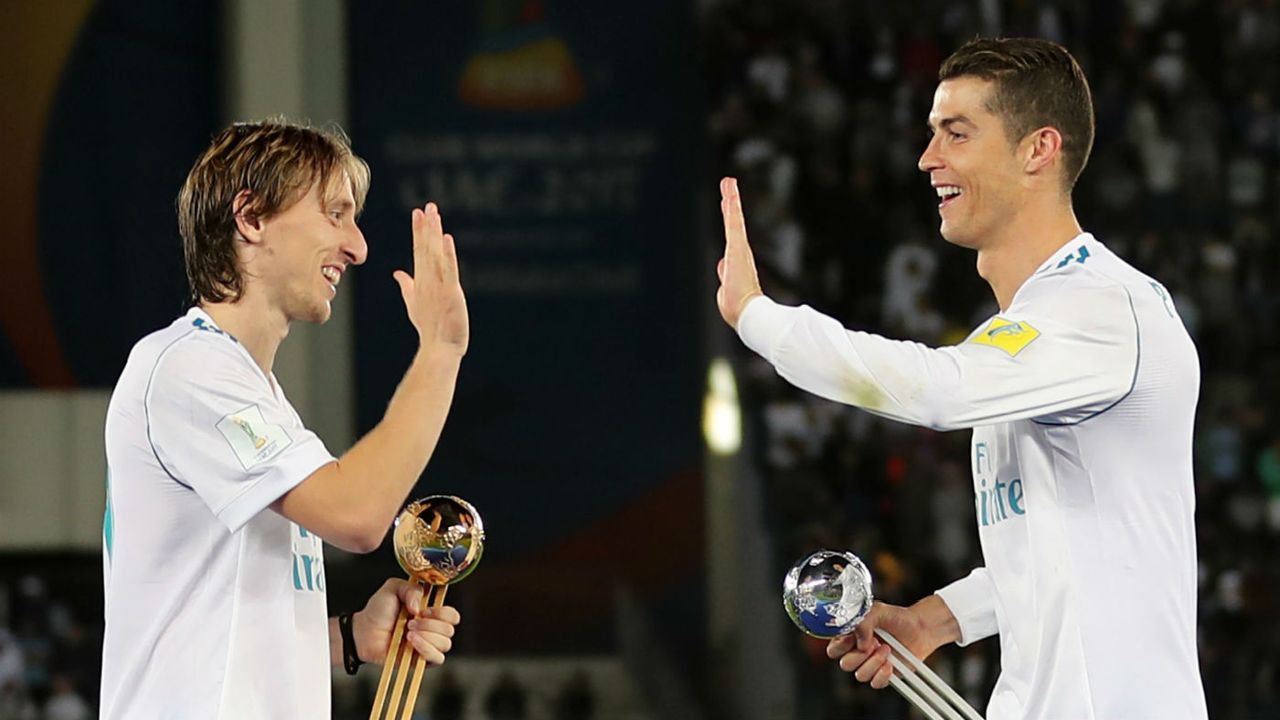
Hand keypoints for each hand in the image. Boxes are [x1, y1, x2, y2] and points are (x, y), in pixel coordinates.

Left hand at [354, 578, 460, 666]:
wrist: (363, 632)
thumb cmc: (378, 611)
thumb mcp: (393, 588)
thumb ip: (411, 588)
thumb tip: (420, 607)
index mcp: (430, 613)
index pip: (452, 615)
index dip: (442, 612)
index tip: (424, 610)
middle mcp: (432, 630)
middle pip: (450, 630)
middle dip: (430, 625)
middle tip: (411, 622)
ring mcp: (427, 646)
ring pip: (445, 644)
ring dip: (427, 637)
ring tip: (408, 633)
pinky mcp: (421, 661)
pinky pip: (436, 659)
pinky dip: (426, 649)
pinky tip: (411, 643)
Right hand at [393, 203, 468, 355]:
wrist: (439, 348)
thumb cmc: (429, 327)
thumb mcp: (414, 303)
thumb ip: (407, 285)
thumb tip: (398, 273)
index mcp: (420, 281)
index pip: (418, 251)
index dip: (418, 232)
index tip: (418, 213)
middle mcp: (427, 281)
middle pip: (424, 249)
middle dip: (426, 227)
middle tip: (427, 206)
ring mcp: (438, 287)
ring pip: (435, 255)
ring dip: (434, 234)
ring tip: (434, 214)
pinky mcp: (450, 294)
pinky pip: (448, 271)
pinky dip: (447, 254)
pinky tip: (446, 238)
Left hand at [716, 177, 762, 328]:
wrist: (746, 312)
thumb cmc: (739, 306)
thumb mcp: (727, 288)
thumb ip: (725, 275)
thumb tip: (722, 264)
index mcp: (737, 259)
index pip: (732, 234)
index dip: (731, 219)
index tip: (728, 204)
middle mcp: (739, 251)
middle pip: (733, 221)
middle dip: (730, 202)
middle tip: (728, 183)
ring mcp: (739, 248)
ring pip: (733, 218)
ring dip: (730, 198)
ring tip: (727, 182)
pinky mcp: (738, 246)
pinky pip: (734, 221)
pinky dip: (732, 205)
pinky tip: (729, 190)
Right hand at [826, 597, 956, 688]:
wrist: (920, 628)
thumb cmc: (897, 618)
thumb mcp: (877, 611)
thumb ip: (863, 622)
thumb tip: (860, 640)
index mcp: (850, 637)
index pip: (833, 649)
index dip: (842, 646)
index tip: (854, 637)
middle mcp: (858, 652)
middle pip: (845, 665)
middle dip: (860, 655)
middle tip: (874, 643)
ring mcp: (870, 665)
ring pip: (860, 675)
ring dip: (874, 663)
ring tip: (887, 649)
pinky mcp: (883, 676)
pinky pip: (875, 683)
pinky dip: (883, 674)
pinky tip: (891, 663)